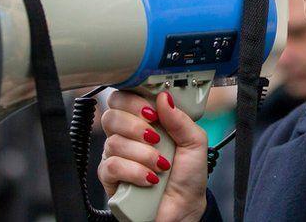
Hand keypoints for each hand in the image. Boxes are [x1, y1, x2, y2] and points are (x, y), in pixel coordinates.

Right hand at [98, 90, 208, 221]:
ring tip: (161, 166)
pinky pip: (111, 166)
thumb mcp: (195, 142)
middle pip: (111, 115)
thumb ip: (181, 119)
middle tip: (156, 138)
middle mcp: (127, 136)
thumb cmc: (188, 176)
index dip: (133, 100)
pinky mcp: (110, 179)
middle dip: (136, 125)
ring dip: (142, 154)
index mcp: (145, 122)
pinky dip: (134, 171)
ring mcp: (117, 157)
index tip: (152, 111)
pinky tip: (149, 179)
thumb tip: (164, 97)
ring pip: (113, 142)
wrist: (185, 208)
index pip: (123, 99)